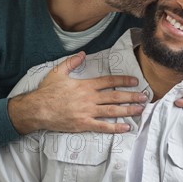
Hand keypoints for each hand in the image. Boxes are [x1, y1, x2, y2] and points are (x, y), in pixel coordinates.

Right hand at [8, 52, 146, 134]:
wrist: (37, 109)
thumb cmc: (47, 91)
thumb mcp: (57, 72)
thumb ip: (71, 62)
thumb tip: (82, 54)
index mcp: (85, 85)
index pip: (108, 81)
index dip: (123, 80)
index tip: (134, 80)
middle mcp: (89, 98)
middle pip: (115, 96)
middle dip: (131, 96)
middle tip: (145, 96)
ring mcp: (87, 112)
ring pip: (112, 110)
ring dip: (128, 110)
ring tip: (140, 110)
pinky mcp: (83, 124)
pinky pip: (102, 127)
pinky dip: (115, 127)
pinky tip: (126, 127)